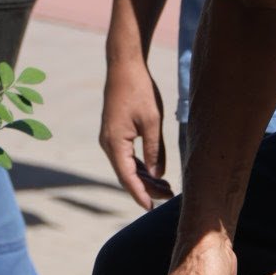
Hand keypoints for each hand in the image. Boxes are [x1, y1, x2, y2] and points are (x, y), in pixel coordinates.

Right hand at [100, 53, 172, 208]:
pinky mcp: (114, 132)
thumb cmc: (139, 90)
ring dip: (144, 178)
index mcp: (115, 142)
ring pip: (126, 166)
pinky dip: (140, 165)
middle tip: (168, 196)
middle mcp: (108, 143)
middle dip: (146, 188)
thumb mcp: (152, 122)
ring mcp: (109, 138)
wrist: (124, 66)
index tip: (151, 208)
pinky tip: (155, 171)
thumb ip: (155, 150)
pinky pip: (126, 156)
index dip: (140, 194)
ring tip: (165, 187)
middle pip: (126, 174)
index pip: (127, 177)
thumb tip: (158, 175)